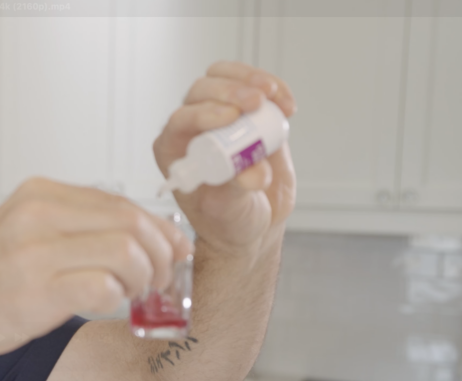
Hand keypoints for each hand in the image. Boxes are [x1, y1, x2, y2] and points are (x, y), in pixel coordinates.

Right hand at [0, 178, 192, 356]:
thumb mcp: (25, 229)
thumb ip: (74, 223)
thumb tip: (140, 231)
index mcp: (39, 194)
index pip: (118, 201)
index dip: (157, 226)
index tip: (173, 247)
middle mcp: (37, 214)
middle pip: (130, 220)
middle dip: (160, 251)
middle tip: (162, 276)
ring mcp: (36, 252)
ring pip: (125, 250)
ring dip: (143, 276)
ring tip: (135, 292)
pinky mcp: (38, 290)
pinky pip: (104, 286)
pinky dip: (119, 297)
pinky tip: (111, 302)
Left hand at [153, 61, 296, 255]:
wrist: (254, 221)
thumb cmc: (229, 220)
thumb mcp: (229, 210)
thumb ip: (236, 190)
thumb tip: (254, 173)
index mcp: (175, 150)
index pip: (180, 119)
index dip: (203, 113)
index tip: (230, 116)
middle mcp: (193, 129)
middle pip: (202, 91)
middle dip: (230, 90)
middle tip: (257, 101)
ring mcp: (221, 117)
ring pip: (225, 78)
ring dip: (251, 79)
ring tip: (274, 96)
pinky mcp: (249, 114)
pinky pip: (256, 87)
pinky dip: (274, 89)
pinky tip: (286, 105)